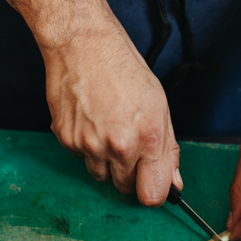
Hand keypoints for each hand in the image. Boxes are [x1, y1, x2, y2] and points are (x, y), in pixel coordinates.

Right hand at [41, 16, 181, 204]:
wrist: (83, 45)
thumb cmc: (125, 71)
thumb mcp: (160, 108)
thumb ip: (168, 151)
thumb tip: (174, 184)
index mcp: (148, 138)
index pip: (152, 195)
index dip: (154, 193)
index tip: (152, 184)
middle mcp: (118, 146)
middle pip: (126, 188)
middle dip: (130, 174)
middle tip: (129, 144)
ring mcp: (90, 145)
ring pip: (102, 176)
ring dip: (107, 162)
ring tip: (109, 129)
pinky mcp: (67, 140)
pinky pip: (82, 159)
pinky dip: (87, 147)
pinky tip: (91, 121)